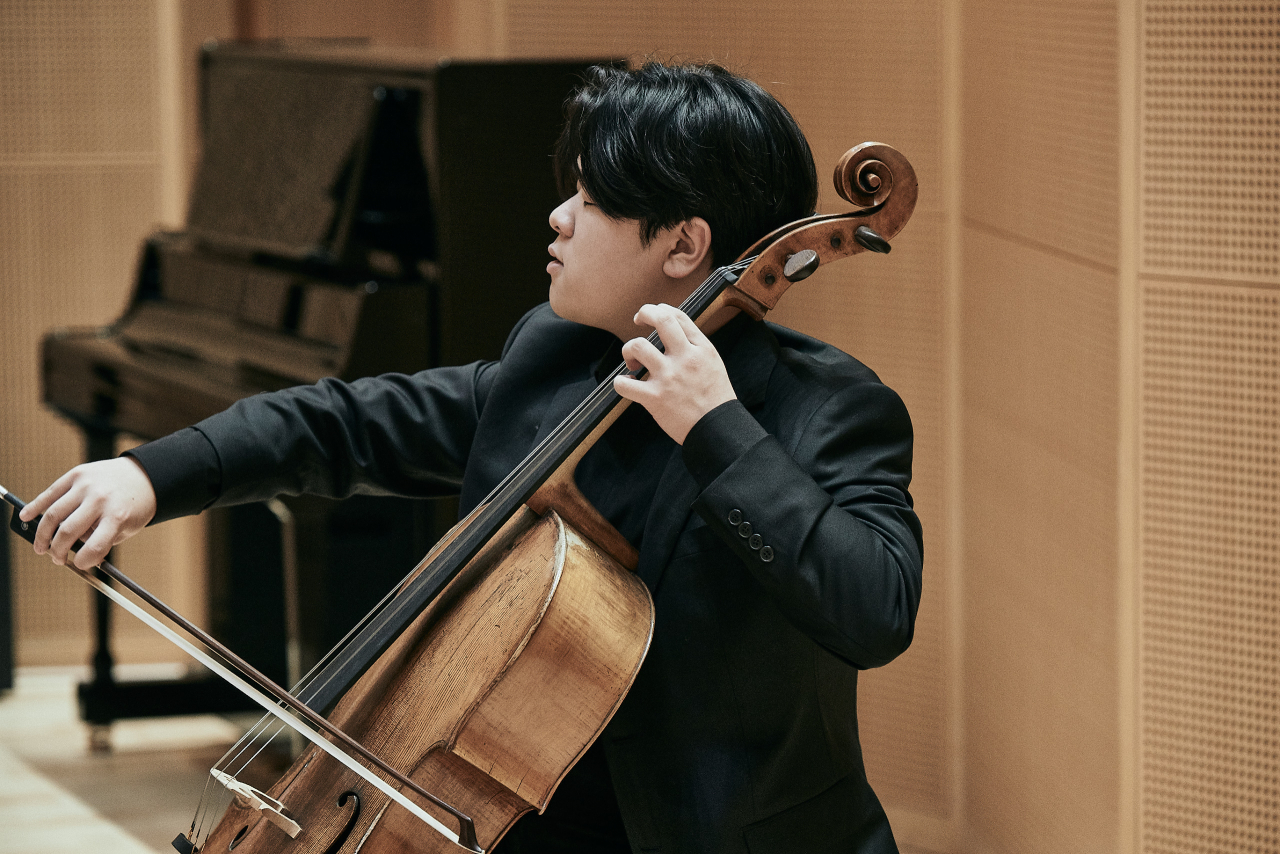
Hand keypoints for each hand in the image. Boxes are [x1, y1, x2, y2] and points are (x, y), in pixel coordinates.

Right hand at [19, 457, 156, 569]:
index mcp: (118, 516)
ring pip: (53, 514)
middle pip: (67, 531)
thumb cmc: (134, 506)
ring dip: (42, 535)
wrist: (145, 476)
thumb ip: (102, 541)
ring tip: (41, 547)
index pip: (94, 546)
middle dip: (57, 551)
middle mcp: (100, 499)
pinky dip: (35, 506)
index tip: (77, 564)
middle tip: (56, 558)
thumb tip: (75, 553)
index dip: (82, 561)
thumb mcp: (127, 528)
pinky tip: (26, 516)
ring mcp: (86, 485)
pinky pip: (50, 492)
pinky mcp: (77, 474)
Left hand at [613, 303, 736, 443]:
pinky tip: (626, 383)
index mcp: (701, 349)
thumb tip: (672, 332)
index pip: (677, 316)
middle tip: (637, 320)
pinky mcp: (655, 398)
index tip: (651, 317)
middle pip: (661, 320)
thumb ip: (694, 347)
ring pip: (637, 346)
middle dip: (644, 313)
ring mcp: (669, 377)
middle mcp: (685, 358)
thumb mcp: (712, 363)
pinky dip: (620, 382)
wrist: (718, 429)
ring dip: (628, 350)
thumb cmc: (715, 398)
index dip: (659, 310)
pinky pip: (624, 384)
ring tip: (633, 363)